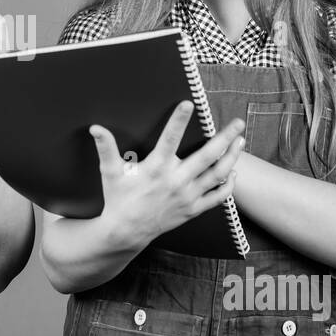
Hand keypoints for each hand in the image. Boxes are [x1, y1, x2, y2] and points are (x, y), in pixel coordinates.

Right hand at [89, 101, 245, 244]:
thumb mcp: (109, 173)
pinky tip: (232, 172)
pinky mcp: (192, 209)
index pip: (169, 139)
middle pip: (206, 156)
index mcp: (155, 168)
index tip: (189, 103)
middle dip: (224, 137)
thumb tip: (95, 128)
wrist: (126, 232)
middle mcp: (175, 181)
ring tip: (240, 141)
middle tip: (237, 122)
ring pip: (216, 174)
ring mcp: (187, 197)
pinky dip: (227, 185)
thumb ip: (106, 148)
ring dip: (231, 157)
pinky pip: (217, 197)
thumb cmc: (118, 199)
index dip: (178, 120)